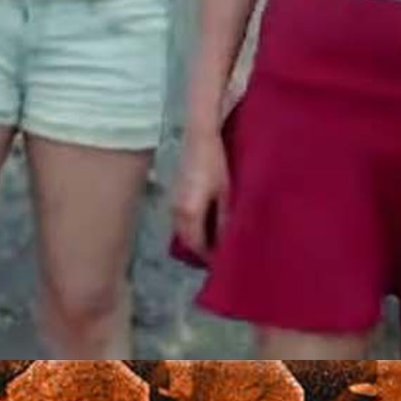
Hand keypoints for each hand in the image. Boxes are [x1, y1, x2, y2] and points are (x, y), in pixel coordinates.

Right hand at [171, 129, 230, 260]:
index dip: (211, 257)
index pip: (197, 245)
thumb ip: (225, 223)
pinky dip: (194, 226)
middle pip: (187, 240)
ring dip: (198, 238)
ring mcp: (173, 201)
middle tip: (224, 254)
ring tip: (219, 240)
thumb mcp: (226, 195)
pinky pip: (183, 218)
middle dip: (203, 250)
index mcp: (189, 213)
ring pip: (184, 229)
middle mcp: (176, 210)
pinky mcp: (175, 193)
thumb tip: (227, 245)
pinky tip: (210, 223)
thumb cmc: (216, 164)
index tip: (227, 263)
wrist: (200, 138)